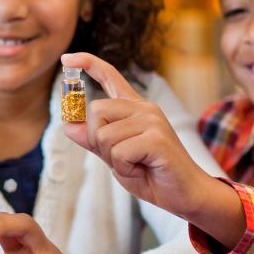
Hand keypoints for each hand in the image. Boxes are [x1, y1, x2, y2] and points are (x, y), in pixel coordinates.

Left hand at [60, 52, 245, 247]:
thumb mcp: (115, 157)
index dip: (87, 64)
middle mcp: (144, 108)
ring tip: (137, 164)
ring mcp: (152, 120)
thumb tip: (68, 125)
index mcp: (134, 108)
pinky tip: (143, 169)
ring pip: (103, 135)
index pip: (109, 76)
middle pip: (95, 111)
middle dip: (98, 140)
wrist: (185, 195)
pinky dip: (124, 168)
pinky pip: (118, 152)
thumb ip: (94, 141)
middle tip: (122, 158)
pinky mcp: (156, 137)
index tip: (67, 58)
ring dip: (113, 159)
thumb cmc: (152, 175)